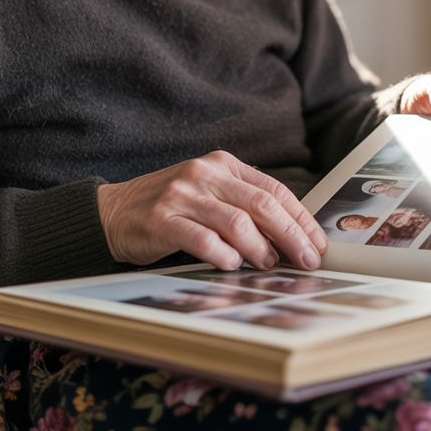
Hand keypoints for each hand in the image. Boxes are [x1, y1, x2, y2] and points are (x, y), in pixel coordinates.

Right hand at [96, 151, 327, 271]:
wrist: (114, 211)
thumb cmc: (172, 207)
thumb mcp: (210, 193)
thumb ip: (244, 205)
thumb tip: (291, 236)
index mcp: (222, 164)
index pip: (274, 190)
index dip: (300, 219)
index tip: (317, 244)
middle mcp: (204, 174)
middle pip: (262, 206)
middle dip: (291, 236)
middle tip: (306, 260)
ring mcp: (182, 195)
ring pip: (236, 223)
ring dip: (259, 250)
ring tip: (268, 265)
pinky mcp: (162, 219)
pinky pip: (202, 239)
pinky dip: (223, 255)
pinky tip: (232, 266)